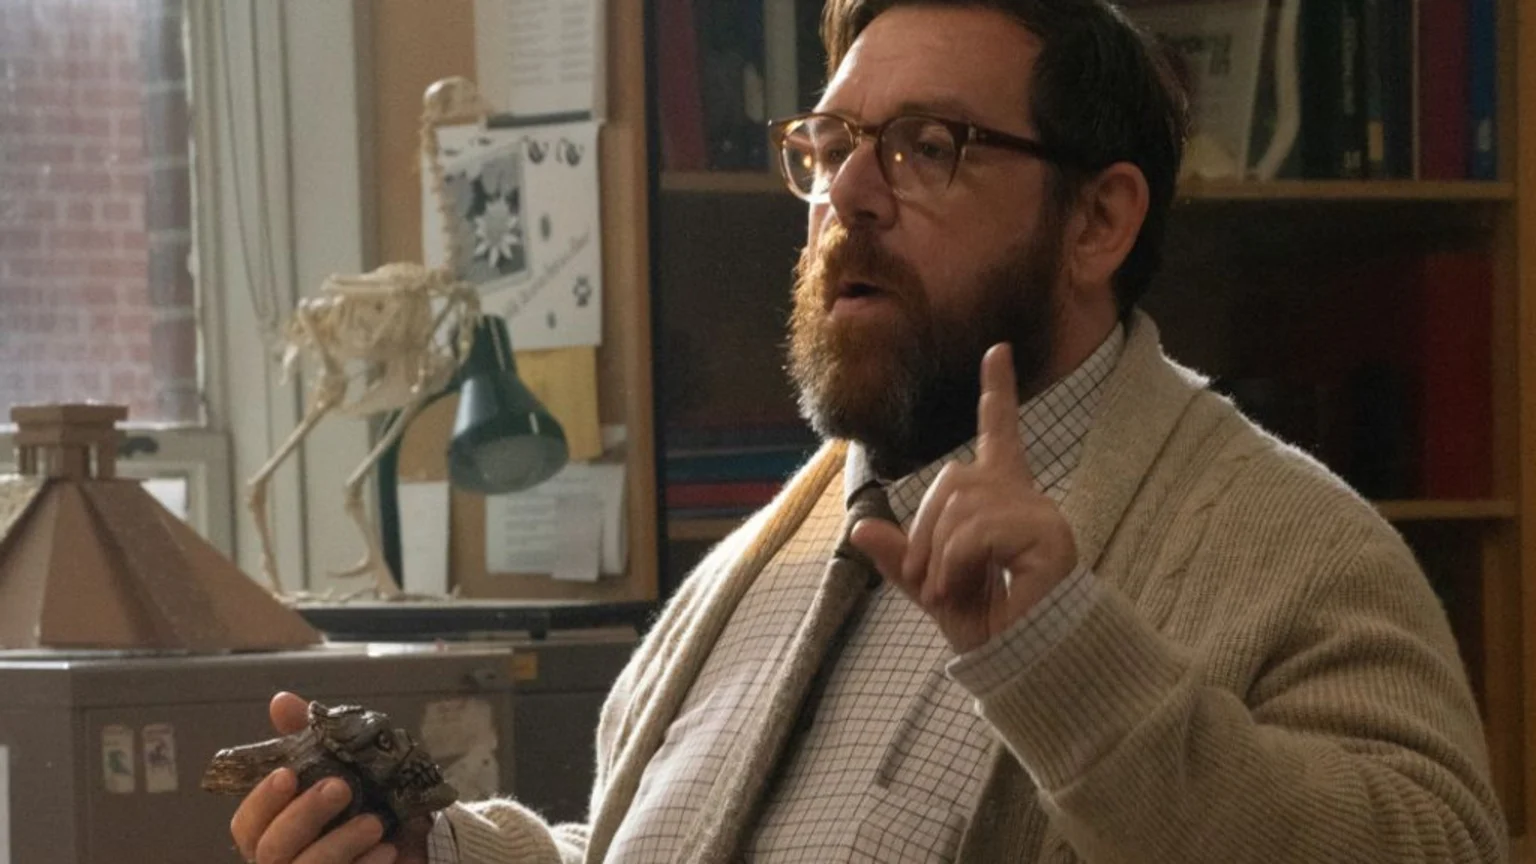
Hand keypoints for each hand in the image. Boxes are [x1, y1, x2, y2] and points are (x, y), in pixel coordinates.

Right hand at [230, 692, 431, 863]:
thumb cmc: (367, 804)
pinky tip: (388, 850)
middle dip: (304, 815)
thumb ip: (309, 737)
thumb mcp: (345, 765)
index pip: (246, 825)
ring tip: (375, 822)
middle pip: (270, 850)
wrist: (416, 844)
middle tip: (341, 787)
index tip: (288, 774)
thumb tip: (280, 701)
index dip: (261, 801)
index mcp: (273, 833)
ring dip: (339, 843)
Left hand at [851, 343, 1078, 653]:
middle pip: (952, 480)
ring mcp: (1041, 516)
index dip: (998, 393)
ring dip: (937, 554)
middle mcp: (1025, 499)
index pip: (1000, 434)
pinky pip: (978, 530)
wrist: (1024, 665)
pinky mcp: (1050, 538)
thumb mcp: (931, 589)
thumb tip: (859, 530)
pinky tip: (959, 588)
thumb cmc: (991, 629)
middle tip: (927, 581)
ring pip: (960, 506)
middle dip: (924, 530)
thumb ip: (901, 559)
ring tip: (947, 590)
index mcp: (1001, 502)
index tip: (996, 350)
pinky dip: (954, 562)